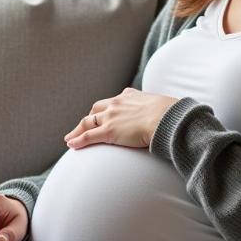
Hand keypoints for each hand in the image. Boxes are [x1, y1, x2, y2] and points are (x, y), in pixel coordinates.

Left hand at [64, 87, 178, 149]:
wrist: (167, 118)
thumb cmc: (170, 114)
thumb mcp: (161, 106)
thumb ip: (156, 110)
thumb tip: (167, 116)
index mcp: (129, 96)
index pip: (112, 102)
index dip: (104, 110)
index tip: (102, 115)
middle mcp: (116, 104)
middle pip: (96, 110)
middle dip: (88, 118)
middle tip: (83, 126)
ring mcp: (111, 117)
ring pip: (88, 123)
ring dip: (77, 131)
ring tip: (70, 138)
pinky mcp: (108, 132)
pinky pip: (88, 136)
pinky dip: (78, 140)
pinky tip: (71, 144)